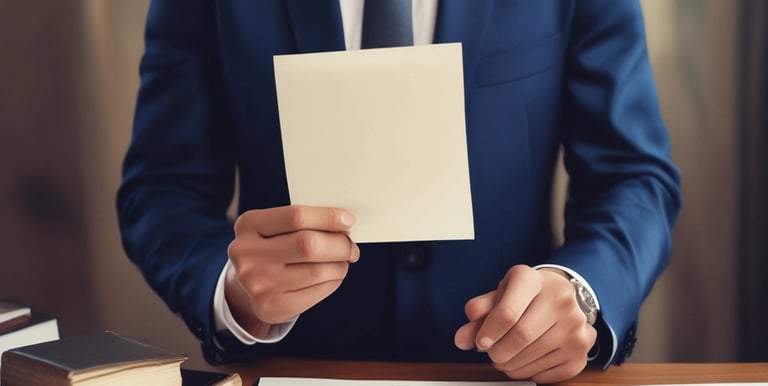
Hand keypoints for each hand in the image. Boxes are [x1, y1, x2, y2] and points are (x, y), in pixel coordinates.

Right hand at [225, 205, 358, 337]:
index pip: (296, 216)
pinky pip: (317, 292)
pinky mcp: (272, 306)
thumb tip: (345, 223)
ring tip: (341, 262)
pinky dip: (333, 282)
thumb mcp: (275, 228)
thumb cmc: (272, 249)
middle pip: (308, 244)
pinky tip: (330, 277)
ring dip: (339, 265)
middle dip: (339, 244)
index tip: (348, 219)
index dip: (328, 217)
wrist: (247, 288)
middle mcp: (248, 254)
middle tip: (350, 247)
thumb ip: (304, 223)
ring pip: (318, 271)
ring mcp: (258, 283)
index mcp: (249, 225)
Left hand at [454, 265, 596, 383]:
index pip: (508, 312)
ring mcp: (576, 325)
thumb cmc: (525, 295)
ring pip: (533, 358)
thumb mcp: (500, 295)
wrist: (561, 294)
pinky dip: (529, 373)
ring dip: (511, 365)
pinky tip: (525, 361)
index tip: (480, 343)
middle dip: (498, 352)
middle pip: (521, 337)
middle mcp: (561, 299)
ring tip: (506, 357)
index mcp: (533, 280)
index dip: (488, 333)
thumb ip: (479, 313)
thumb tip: (462, 339)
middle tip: (492, 353)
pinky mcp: (582, 349)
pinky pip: (548, 373)